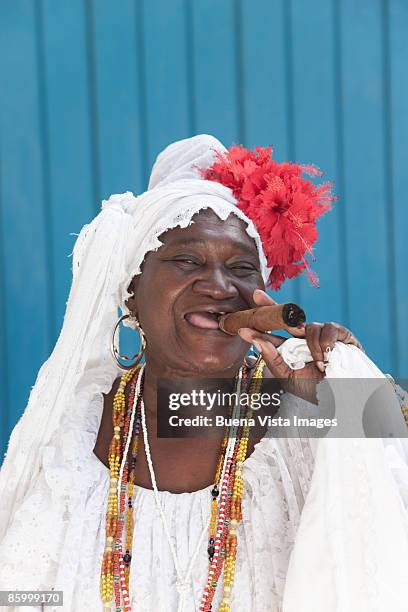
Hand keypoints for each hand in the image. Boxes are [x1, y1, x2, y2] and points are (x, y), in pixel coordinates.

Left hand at [238, 289, 363, 400]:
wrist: (342, 398)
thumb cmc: (315, 391)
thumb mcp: (289, 377)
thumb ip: (273, 359)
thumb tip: (257, 341)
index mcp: (291, 348)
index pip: (274, 331)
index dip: (263, 317)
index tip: (249, 308)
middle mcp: (305, 338)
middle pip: (288, 317)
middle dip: (273, 306)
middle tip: (257, 296)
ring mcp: (323, 334)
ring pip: (310, 326)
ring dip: (312, 345)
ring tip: (318, 363)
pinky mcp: (342, 335)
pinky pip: (330, 329)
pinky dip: (327, 343)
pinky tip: (329, 355)